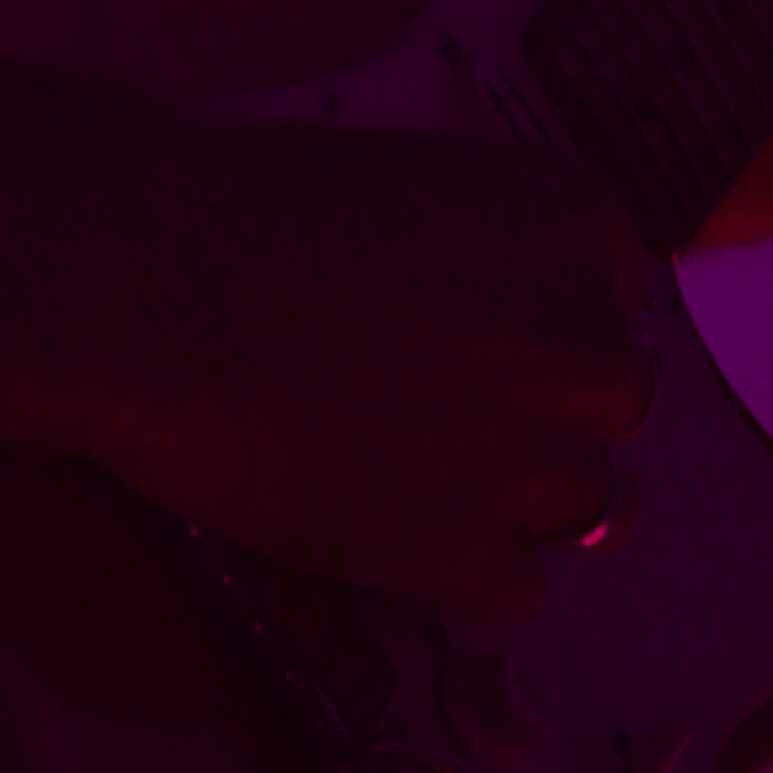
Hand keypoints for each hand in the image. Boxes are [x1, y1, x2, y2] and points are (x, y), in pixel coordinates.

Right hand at [66, 117, 657, 631]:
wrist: (157, 290)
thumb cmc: (258, 203)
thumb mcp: (417, 184)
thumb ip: (494, 253)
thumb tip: (502, 322)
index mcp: (582, 226)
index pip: (614, 295)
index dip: (540, 318)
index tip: (474, 327)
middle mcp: (589, 347)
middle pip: (609, 401)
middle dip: (540, 406)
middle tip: (434, 399)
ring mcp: (536, 461)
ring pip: (581, 504)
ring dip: (511, 493)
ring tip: (405, 465)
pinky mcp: (464, 558)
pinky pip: (513, 589)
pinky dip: (459, 569)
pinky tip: (387, 529)